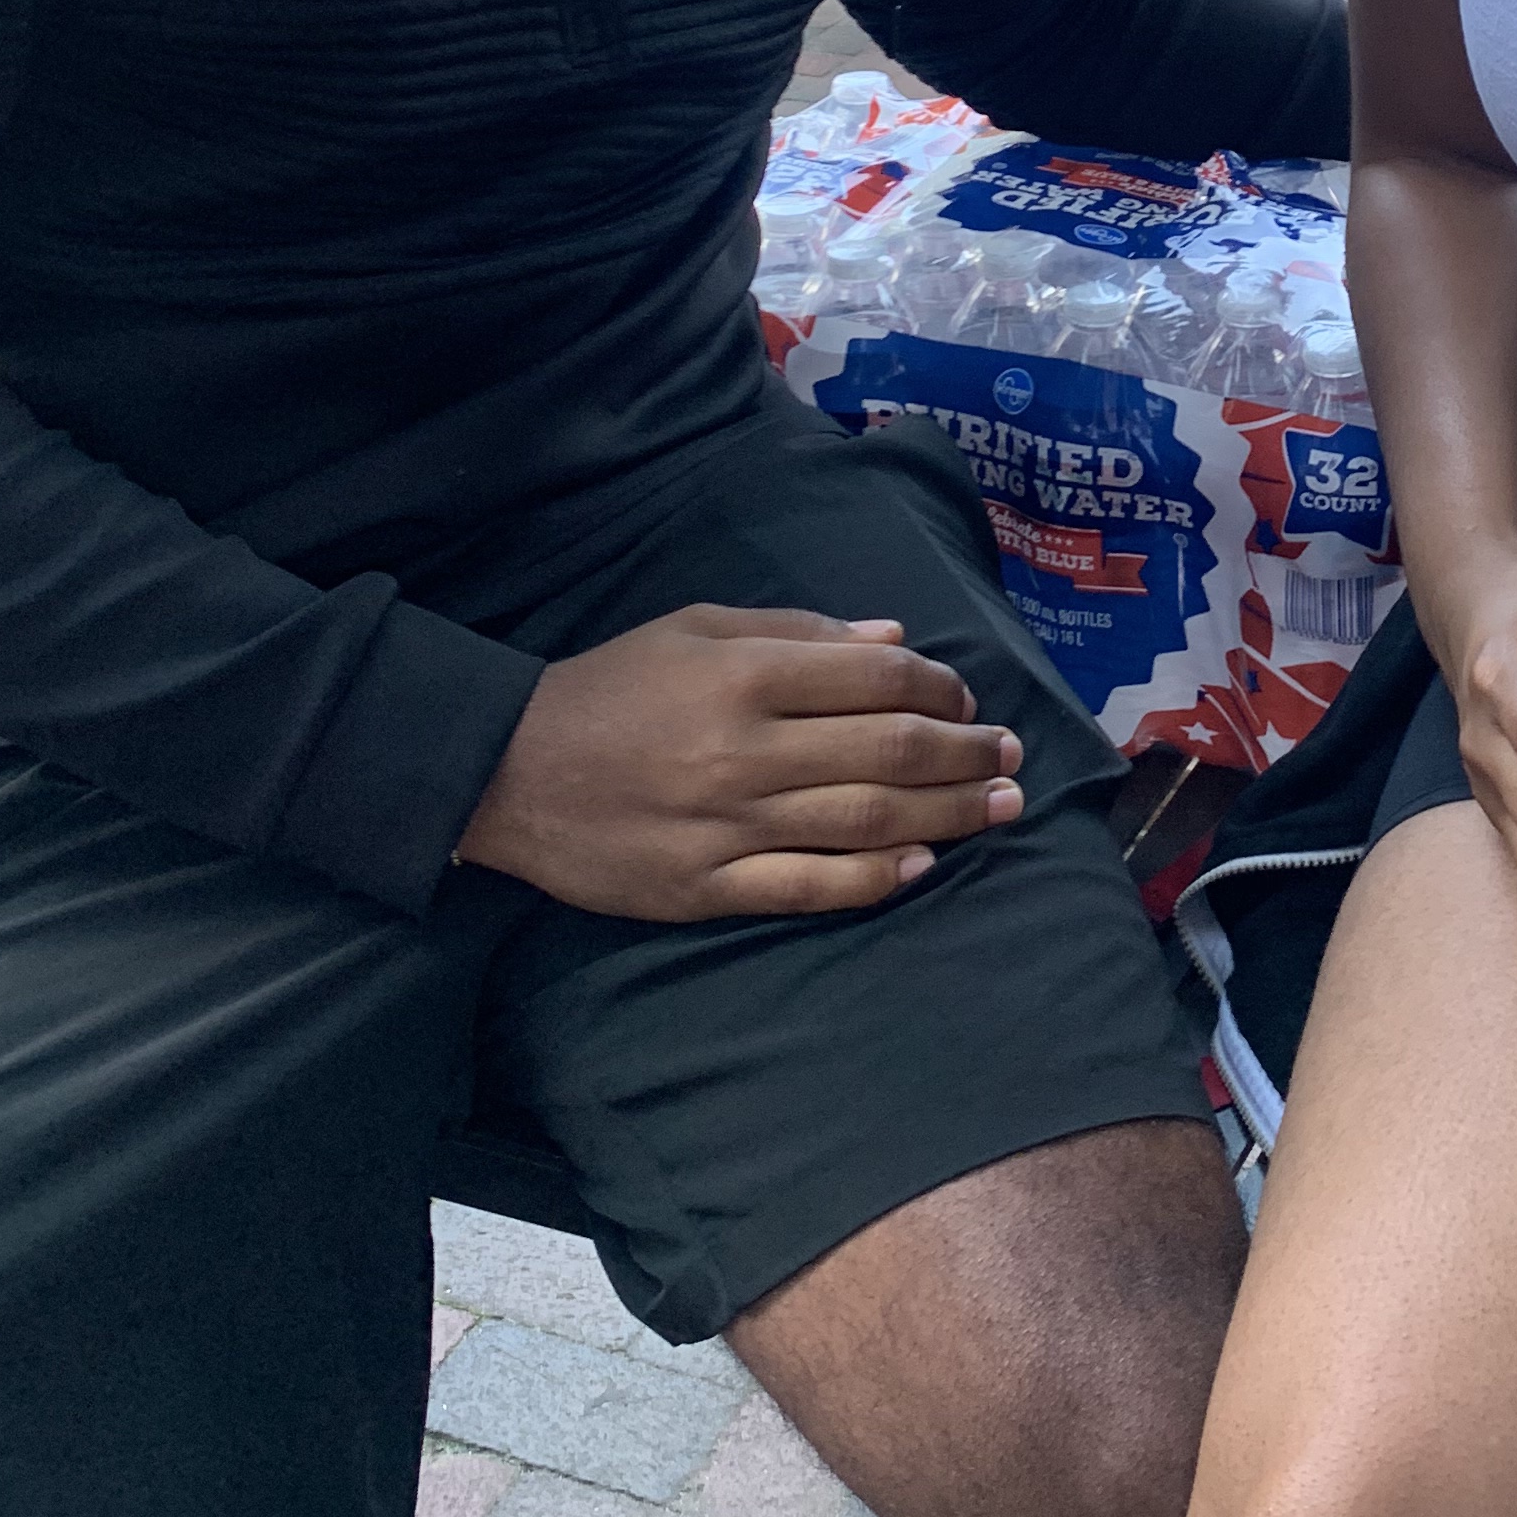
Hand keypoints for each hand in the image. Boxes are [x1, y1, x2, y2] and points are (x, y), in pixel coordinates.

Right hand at [455, 603, 1024, 921]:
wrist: (507, 771)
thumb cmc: (611, 686)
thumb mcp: (696, 627)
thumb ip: (798, 631)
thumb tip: (895, 642)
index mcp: (745, 676)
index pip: (876, 679)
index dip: (940, 687)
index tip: (967, 697)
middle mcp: (746, 750)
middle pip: (888, 751)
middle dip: (965, 752)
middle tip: (1010, 755)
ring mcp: (728, 827)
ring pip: (866, 822)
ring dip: (947, 814)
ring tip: (999, 808)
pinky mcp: (706, 889)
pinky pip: (809, 889)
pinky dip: (876, 880)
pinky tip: (924, 866)